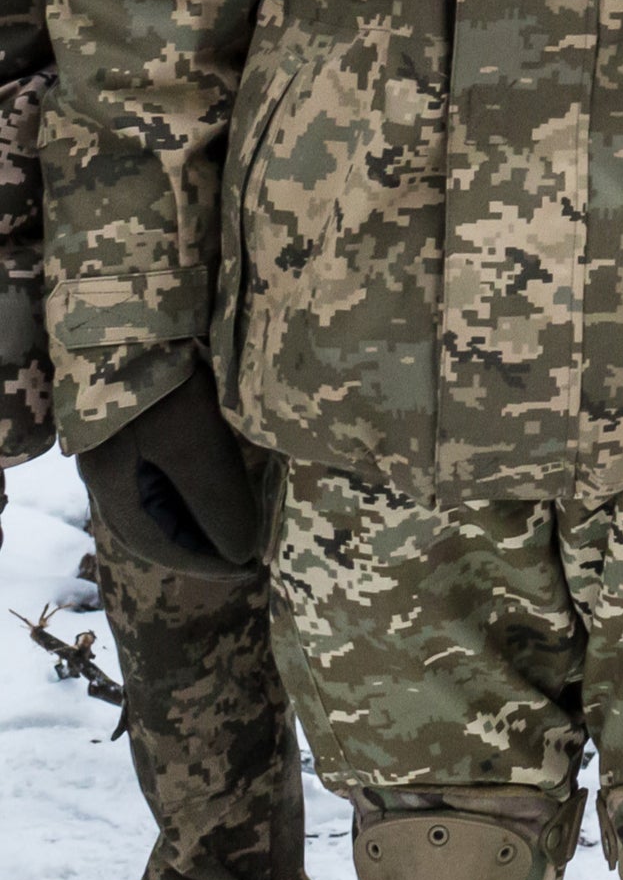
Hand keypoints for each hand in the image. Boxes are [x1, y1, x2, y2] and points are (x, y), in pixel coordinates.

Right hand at [76, 360, 260, 579]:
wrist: (139, 311)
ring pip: (163, 496)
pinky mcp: (144, 418)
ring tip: (247, 522)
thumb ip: (214, 499)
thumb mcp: (192, 442)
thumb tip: (242, 553)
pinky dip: (198, 484)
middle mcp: (111, 469)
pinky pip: (169, 467)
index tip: (248, 569)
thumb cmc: (160, 380)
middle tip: (253, 551)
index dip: (203, 562)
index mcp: (112, 484)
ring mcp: (125, 444)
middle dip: (203, 542)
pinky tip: (227, 480)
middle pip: (156, 524)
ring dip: (202, 514)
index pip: (156, 543)